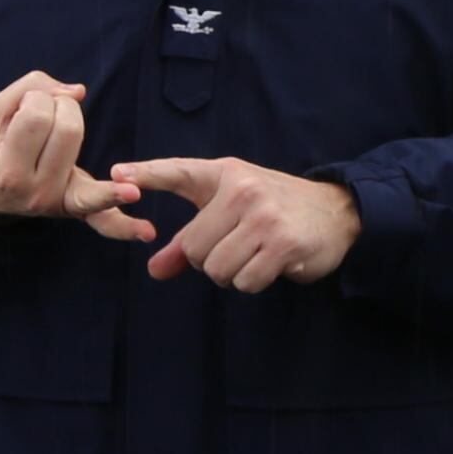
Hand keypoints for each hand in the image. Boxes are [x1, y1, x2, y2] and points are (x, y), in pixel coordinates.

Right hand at [0, 71, 139, 223]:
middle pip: (69, 129)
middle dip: (61, 106)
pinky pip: (102, 220)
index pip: (37, 116)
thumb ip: (29, 88)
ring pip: (89, 155)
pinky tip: (146, 231)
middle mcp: (35, 193)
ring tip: (66, 126)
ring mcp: (59, 204)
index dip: (36, 98)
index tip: (26, 105)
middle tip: (45, 115)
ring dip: (80, 128)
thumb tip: (77, 91)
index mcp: (8, 170)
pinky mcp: (78, 209)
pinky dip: (124, 227)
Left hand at [106, 158, 362, 292]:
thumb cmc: (275, 208)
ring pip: (217, 269)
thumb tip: (156, 270)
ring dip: (232, 274)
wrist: (336, 211)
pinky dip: (253, 282)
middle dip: (208, 260)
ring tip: (255, 254)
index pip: (178, 172)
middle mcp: (243, 190)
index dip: (145, 174)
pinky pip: (245, 281)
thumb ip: (190, 240)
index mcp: (225, 175)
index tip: (116, 176)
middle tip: (236, 247)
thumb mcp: (230, 212)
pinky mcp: (283, 244)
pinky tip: (272, 263)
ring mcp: (264, 217)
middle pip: (193, 249)